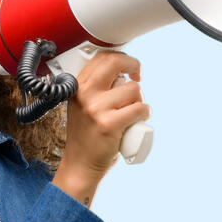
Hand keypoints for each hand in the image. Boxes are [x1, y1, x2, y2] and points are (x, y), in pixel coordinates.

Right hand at [52, 51, 149, 203]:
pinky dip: (144, 113)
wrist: (80, 163)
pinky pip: (139, 108)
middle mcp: (84, 94)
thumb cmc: (86, 135)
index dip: (121, 58)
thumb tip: (122, 71)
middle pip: (115, 62)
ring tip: (132, 111)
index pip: (102, 58)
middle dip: (133, 65)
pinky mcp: (109, 124)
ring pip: (134, 89)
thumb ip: (94, 87)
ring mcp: (96, 109)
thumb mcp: (82, 105)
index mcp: (77, 86)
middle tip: (137, 76)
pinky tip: (138, 120)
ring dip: (140, 99)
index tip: (128, 68)